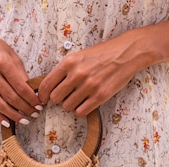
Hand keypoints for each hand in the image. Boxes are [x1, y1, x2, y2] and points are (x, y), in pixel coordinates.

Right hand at [0, 23, 42, 125]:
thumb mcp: (12, 56)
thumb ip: (21, 74)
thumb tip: (33, 94)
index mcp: (2, 62)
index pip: (20, 86)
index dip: (31, 98)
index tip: (39, 105)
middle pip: (11, 97)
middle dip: (25, 108)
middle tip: (34, 114)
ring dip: (13, 115)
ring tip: (23, 120)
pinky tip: (7, 121)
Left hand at [38, 29, 152, 116]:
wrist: (127, 52)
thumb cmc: (102, 54)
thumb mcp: (79, 56)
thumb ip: (64, 70)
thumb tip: (49, 87)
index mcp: (69, 62)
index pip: (46, 85)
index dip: (42, 95)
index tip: (43, 99)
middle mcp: (77, 74)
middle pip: (55, 98)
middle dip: (59, 99)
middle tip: (66, 95)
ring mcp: (89, 86)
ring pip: (67, 106)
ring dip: (71, 104)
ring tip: (79, 97)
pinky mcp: (100, 95)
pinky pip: (81, 112)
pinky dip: (81, 110)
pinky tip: (86, 103)